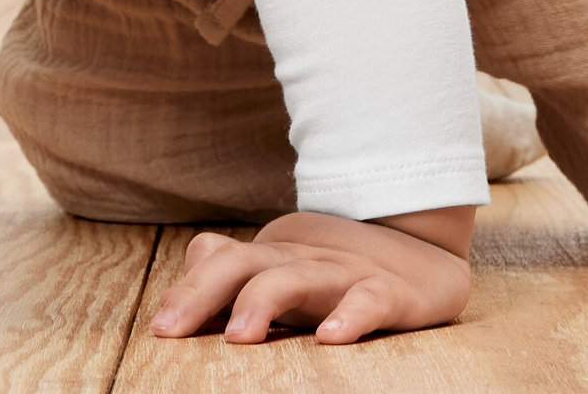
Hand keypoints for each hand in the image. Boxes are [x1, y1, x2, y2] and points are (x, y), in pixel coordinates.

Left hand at [150, 206, 475, 344]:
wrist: (425, 250)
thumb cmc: (337, 272)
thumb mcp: (282, 271)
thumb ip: (232, 280)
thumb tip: (174, 302)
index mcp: (275, 257)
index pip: (222, 260)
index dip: (189, 290)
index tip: (162, 327)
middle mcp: (304, 259)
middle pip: (245, 263)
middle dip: (204, 292)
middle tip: (171, 329)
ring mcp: (347, 271)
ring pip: (300, 277)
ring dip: (264, 301)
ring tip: (237, 335)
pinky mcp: (393, 291)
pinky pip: (370, 299)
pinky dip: (352, 314)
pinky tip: (332, 337)